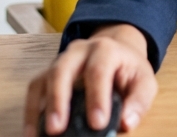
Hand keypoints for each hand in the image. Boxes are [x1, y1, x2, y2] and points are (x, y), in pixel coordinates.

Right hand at [25, 23, 155, 136]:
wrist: (117, 49)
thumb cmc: (129, 69)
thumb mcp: (145, 81)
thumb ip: (138, 102)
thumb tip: (125, 124)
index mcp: (105, 50)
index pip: (98, 71)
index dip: (97, 97)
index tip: (97, 124)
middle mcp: (78, 51)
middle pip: (62, 70)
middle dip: (58, 100)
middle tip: (57, 129)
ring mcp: (60, 61)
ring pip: (44, 79)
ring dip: (40, 108)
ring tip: (39, 135)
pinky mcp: (49, 74)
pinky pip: (34, 90)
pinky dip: (31, 112)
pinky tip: (31, 132)